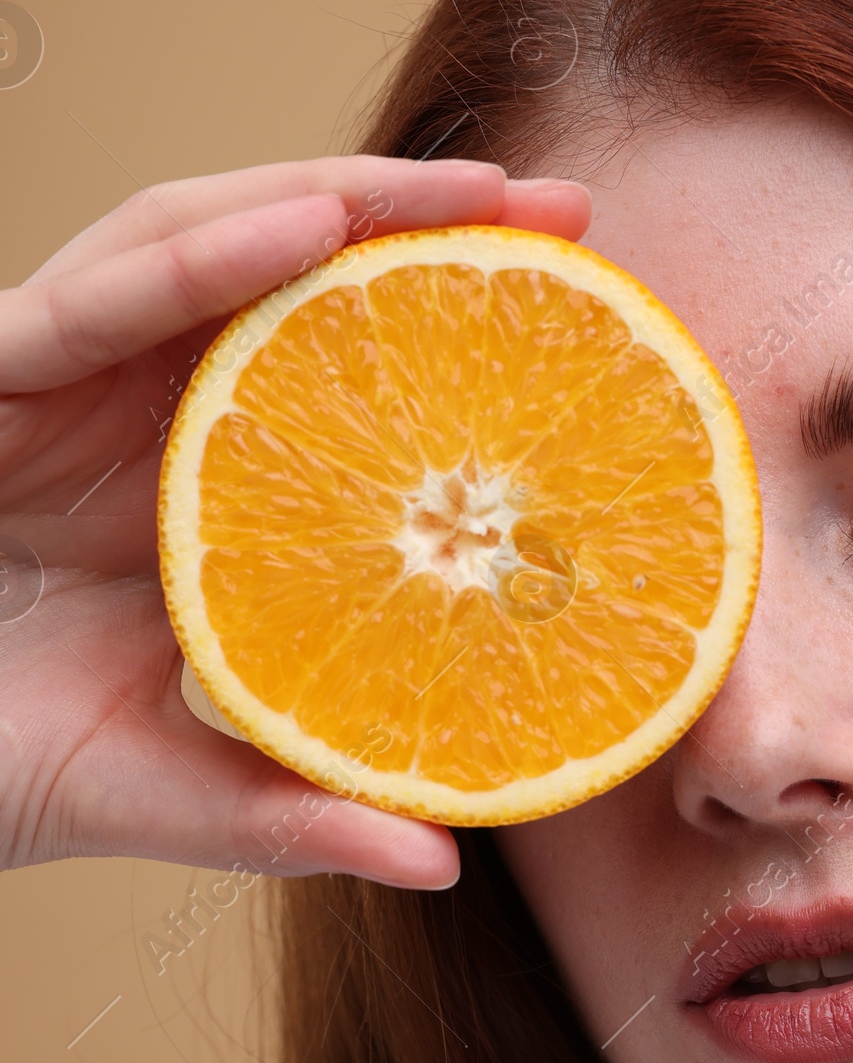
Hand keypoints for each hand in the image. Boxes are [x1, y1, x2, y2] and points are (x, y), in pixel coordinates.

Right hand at [0, 157, 590, 884]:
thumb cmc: (21, 763)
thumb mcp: (193, 797)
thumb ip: (305, 815)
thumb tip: (444, 864)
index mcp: (208, 474)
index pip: (342, 360)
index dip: (453, 316)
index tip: (586, 295)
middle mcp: (138, 403)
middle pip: (288, 269)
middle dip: (425, 221)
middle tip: (566, 207)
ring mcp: (62, 376)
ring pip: (199, 239)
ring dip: (336, 200)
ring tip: (466, 197)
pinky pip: (97, 303)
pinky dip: (206, 260)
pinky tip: (310, 231)